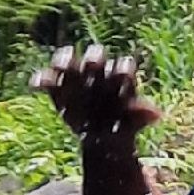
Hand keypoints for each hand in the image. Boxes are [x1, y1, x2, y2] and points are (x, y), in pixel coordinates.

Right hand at [36, 44, 158, 141]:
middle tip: (93, 63)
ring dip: (66, 61)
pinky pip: (48, 79)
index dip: (123, 70)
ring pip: (70, 62)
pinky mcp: (58, 86)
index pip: (122, 67)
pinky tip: (36, 84)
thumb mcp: (131, 123)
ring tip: (61, 65)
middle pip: (96, 57)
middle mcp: (99, 71)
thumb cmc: (120, 123)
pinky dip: (42, 80)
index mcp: (120, 77)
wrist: (101, 136)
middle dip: (95, 59)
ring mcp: (77, 76)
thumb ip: (139, 117)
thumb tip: (157, 115)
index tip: (124, 75)